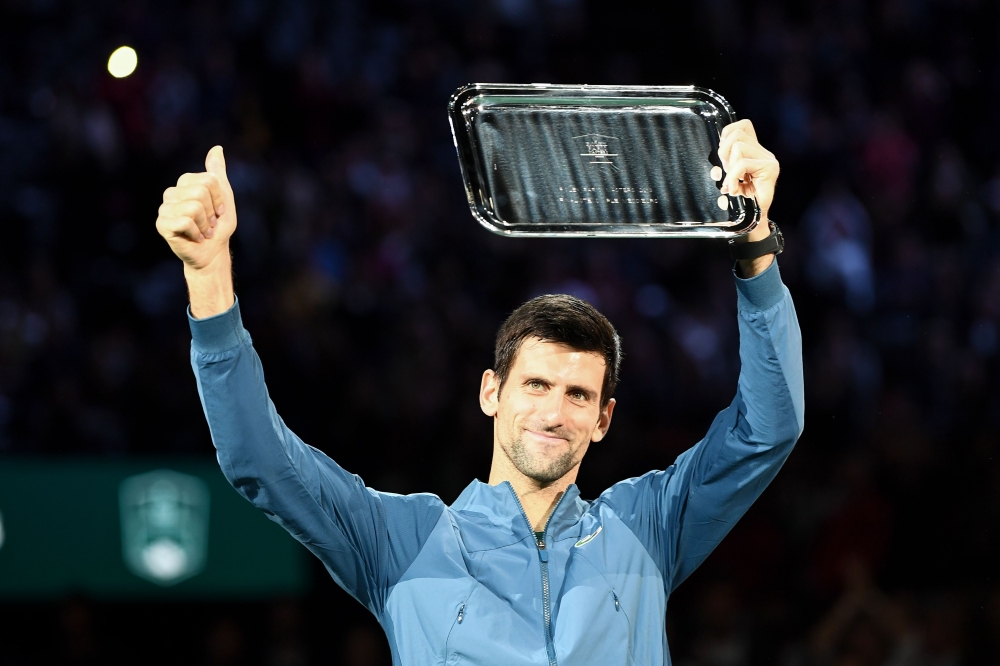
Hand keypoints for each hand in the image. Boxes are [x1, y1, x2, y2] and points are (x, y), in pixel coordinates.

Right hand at [156, 146, 236, 271]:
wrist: (213, 252)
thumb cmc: (218, 225)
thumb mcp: (224, 196)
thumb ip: (217, 172)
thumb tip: (217, 147)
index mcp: (185, 183)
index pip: (209, 180)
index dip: (219, 199)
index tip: (218, 211)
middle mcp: (171, 193)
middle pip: (200, 192)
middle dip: (211, 212)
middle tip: (209, 223)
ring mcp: (164, 208)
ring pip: (193, 207)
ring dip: (204, 224)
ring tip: (202, 230)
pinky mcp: (161, 224)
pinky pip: (185, 222)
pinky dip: (196, 232)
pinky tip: (194, 237)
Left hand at [718, 119, 779, 242]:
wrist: (754, 221)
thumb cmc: (739, 201)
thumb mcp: (728, 178)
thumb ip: (725, 165)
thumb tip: (715, 163)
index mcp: (755, 151)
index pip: (743, 125)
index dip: (727, 133)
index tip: (722, 155)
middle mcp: (764, 152)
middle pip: (737, 134)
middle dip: (724, 151)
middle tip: (726, 172)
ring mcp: (768, 159)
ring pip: (738, 147)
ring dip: (729, 166)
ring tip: (733, 182)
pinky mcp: (770, 168)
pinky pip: (742, 164)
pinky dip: (733, 176)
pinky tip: (735, 189)